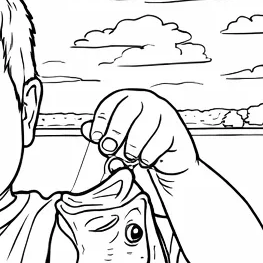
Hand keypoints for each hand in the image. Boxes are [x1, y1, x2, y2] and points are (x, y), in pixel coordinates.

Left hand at [81, 89, 197, 177]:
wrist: (168, 162)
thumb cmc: (140, 148)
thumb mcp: (117, 142)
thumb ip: (102, 134)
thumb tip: (85, 128)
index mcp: (130, 100)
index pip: (113, 102)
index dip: (101, 120)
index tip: (95, 138)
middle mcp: (148, 102)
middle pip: (129, 108)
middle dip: (115, 131)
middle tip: (108, 149)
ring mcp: (164, 113)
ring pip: (144, 126)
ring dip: (132, 147)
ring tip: (129, 158)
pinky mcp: (176, 129)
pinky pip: (159, 141)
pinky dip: (148, 155)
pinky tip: (145, 161)